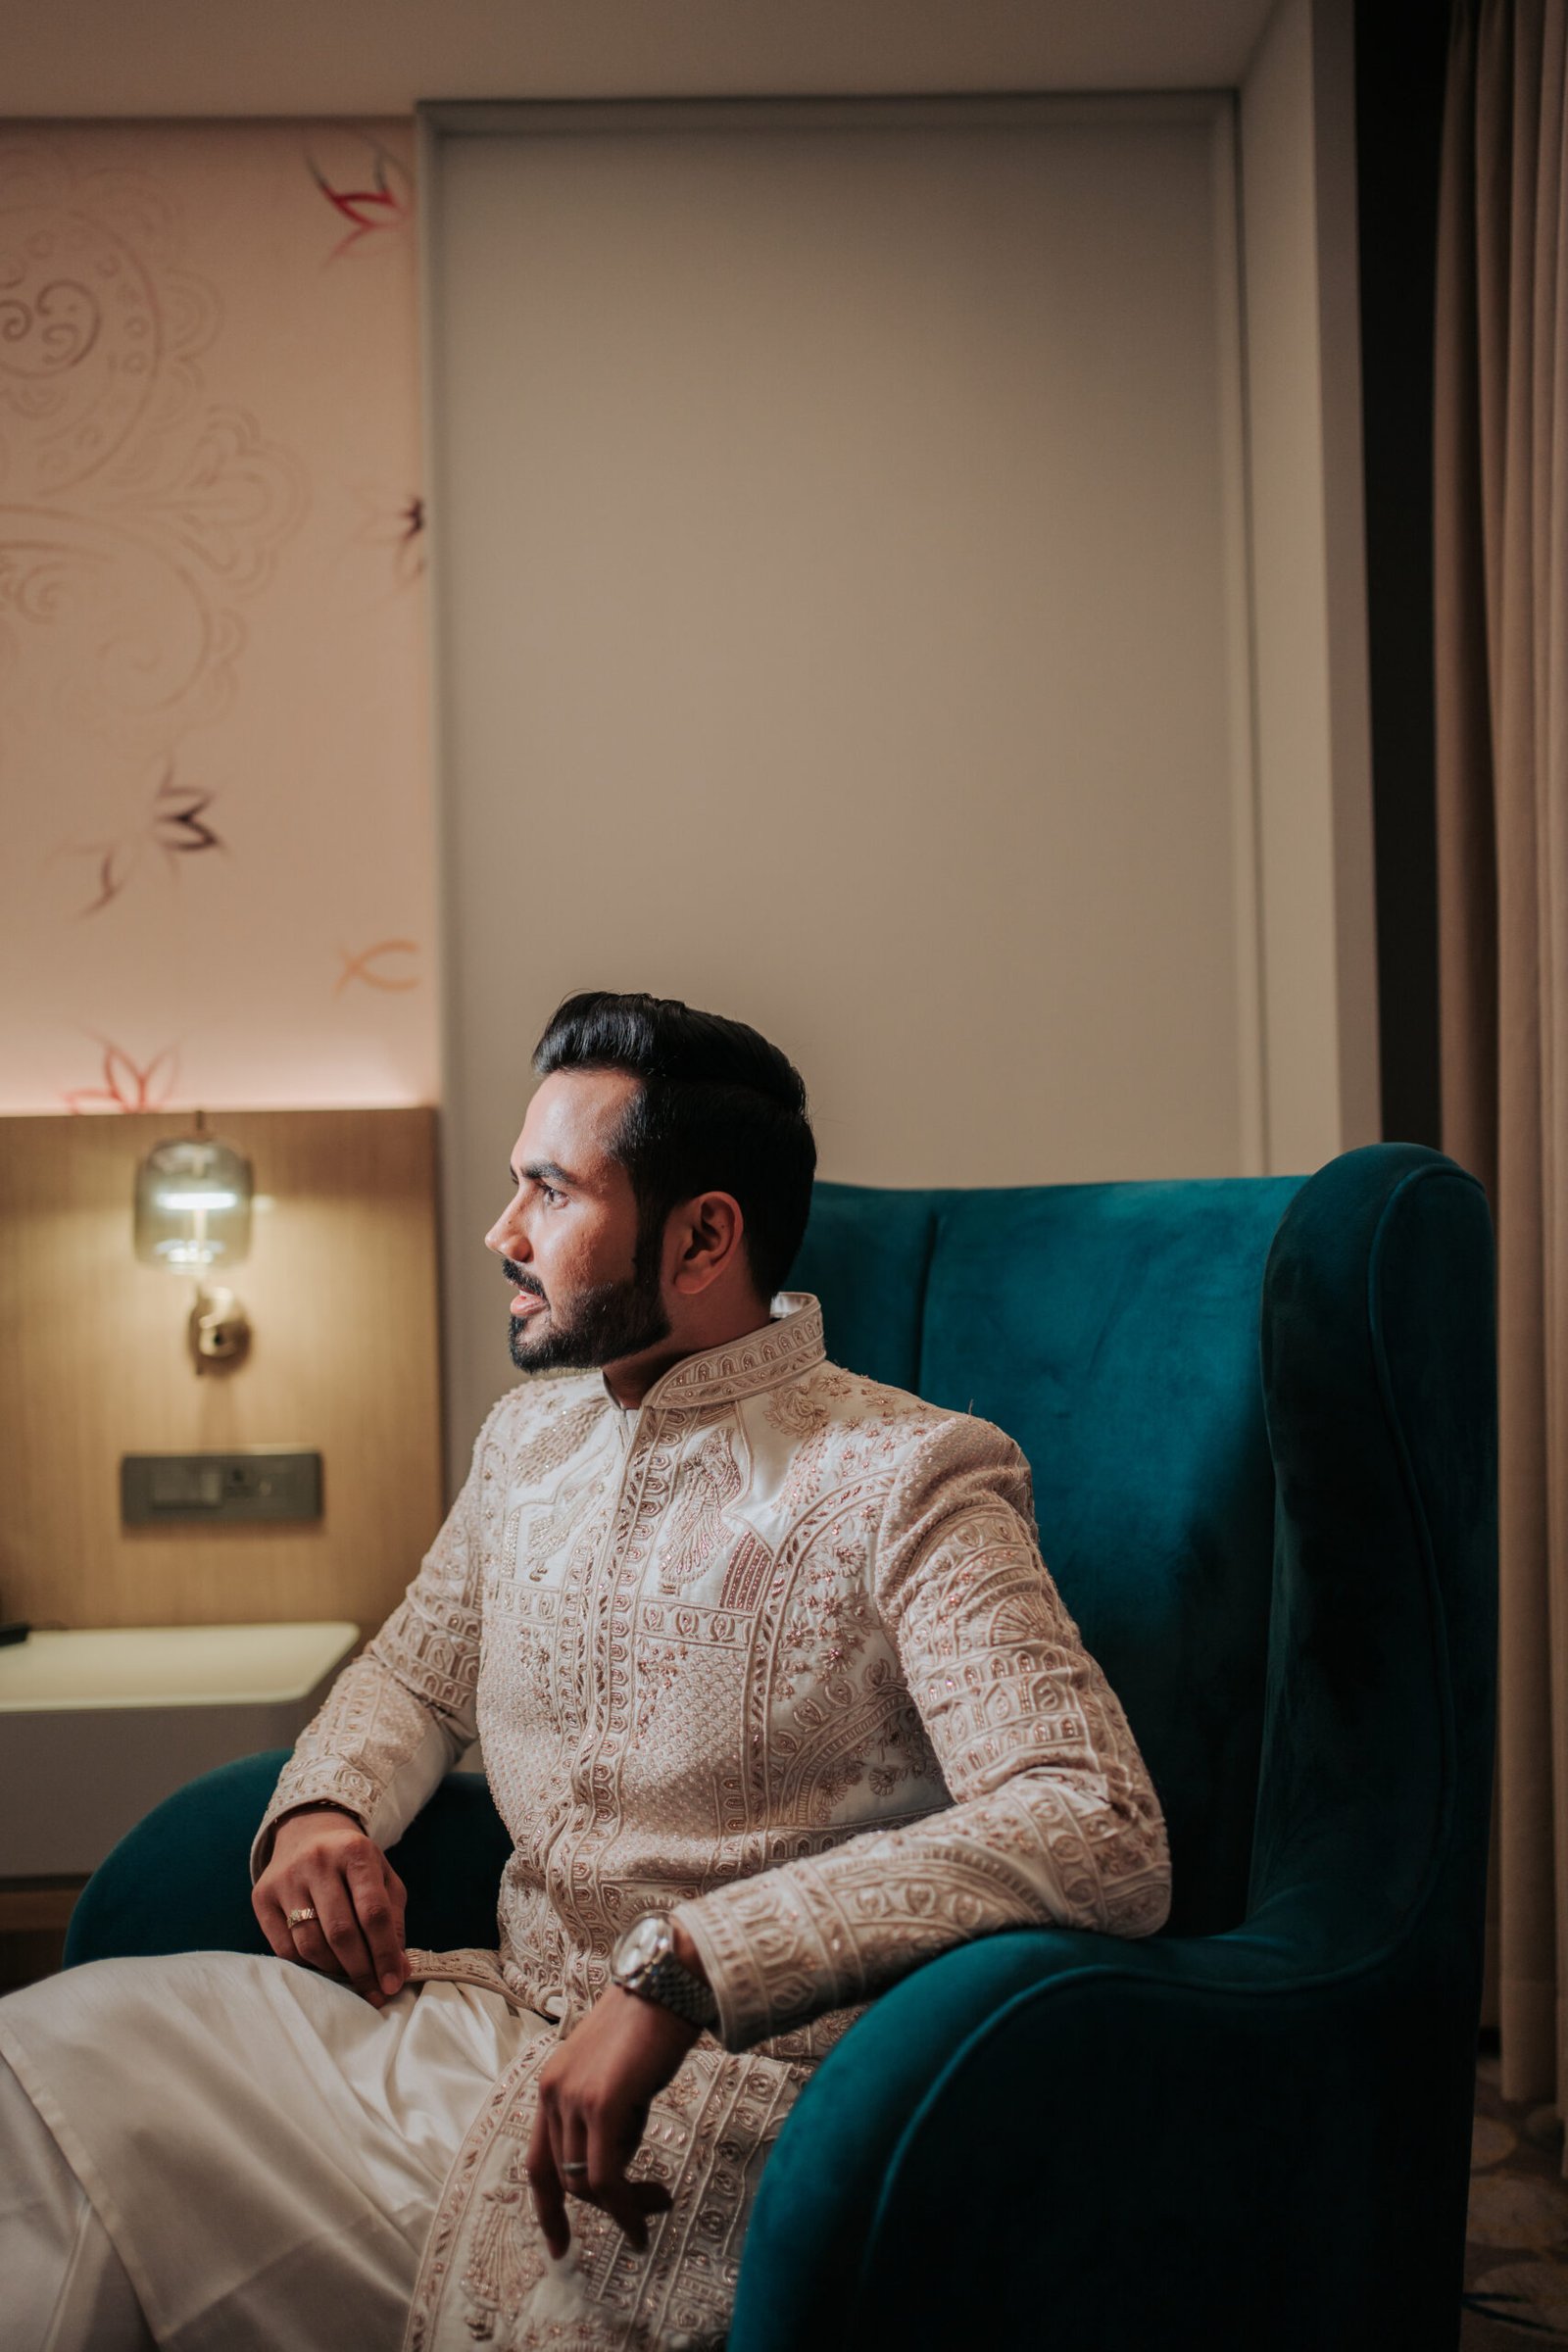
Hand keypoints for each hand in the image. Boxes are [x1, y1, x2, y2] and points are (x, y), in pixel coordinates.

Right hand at [253, 1803, 408, 2006]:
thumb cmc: (354, 1864)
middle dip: (361, 1969)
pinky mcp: (262, 1896)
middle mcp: (317, 1861)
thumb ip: (393, 1921)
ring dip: (335, 1970)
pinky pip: (285, 1948)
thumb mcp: (383, 1879)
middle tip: (373, 1992)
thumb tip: (398, 1970)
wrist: (308, 1833)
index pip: (373, 1912)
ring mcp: (286, 1878)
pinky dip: (308, 1965)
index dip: (384, 1953)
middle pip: (341, 1932)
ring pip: (310, 1944)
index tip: (392, 1983)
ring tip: (351, 1976)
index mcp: (355, 1851)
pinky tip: (324, 1963)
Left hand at [527, 1987, 696, 2256]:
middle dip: (602, 2208)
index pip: (538, 2164)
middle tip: (639, 2219)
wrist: (668, 1984)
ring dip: (624, 2204)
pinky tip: (650, 2207)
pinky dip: (625, 2204)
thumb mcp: (616, 2078)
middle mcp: (552, 2092)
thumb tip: (616, 2166)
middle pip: (563, 2180)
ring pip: (585, 2183)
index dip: (547, 2211)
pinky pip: (605, 2176)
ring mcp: (573, 2097)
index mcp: (552, 2085)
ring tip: (658, 2200)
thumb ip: (605, 2116)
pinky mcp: (601, 2103)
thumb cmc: (651, 2027)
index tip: (560, 2246)